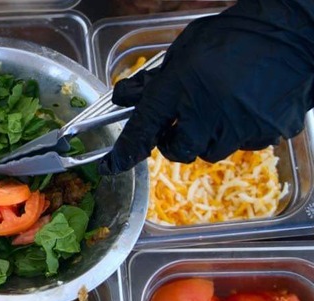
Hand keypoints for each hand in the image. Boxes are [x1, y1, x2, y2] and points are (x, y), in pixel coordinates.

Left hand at [99, 0, 313, 174]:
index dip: (125, 152)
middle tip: (181, 124)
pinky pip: (244, 145)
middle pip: (179, 152)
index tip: (111, 166)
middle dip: (175, 143)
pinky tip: (245, 107)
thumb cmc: (233, 36)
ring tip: (219, 108)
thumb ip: (153, 79)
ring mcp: (240, 125)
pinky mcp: (268, 132)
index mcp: (180, 87)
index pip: (143, 128)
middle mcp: (207, 111)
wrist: (291, 32)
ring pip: (212, 152)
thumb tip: (125, 98)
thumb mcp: (183, 51)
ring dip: (208, 137)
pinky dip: (239, 133)